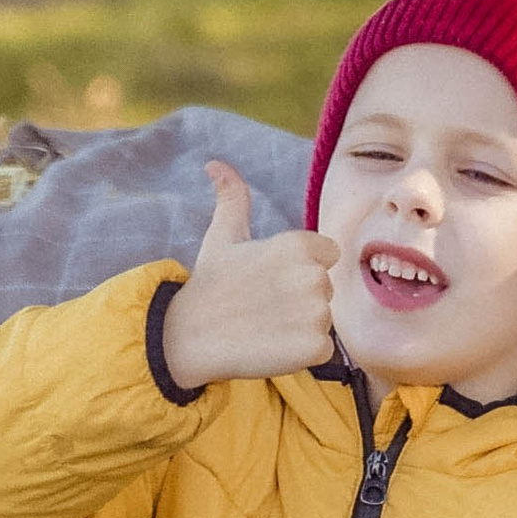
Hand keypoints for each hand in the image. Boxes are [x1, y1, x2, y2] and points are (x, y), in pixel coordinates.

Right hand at [160, 162, 339, 390]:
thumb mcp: (222, 235)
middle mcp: (313, 276)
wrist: (188, 337)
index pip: (328, 255)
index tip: (271, 279)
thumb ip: (232, 198)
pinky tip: (271, 346)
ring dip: (300, 326)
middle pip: (325, 289)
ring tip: (265, 326)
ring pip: (323, 320)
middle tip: (262, 305)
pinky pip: (322, 350)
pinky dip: (302, 353)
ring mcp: (316, 314)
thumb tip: (215, 164)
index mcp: (299, 245)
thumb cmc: (210, 284)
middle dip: (300, 298)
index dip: (301, 268)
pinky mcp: (314, 347)